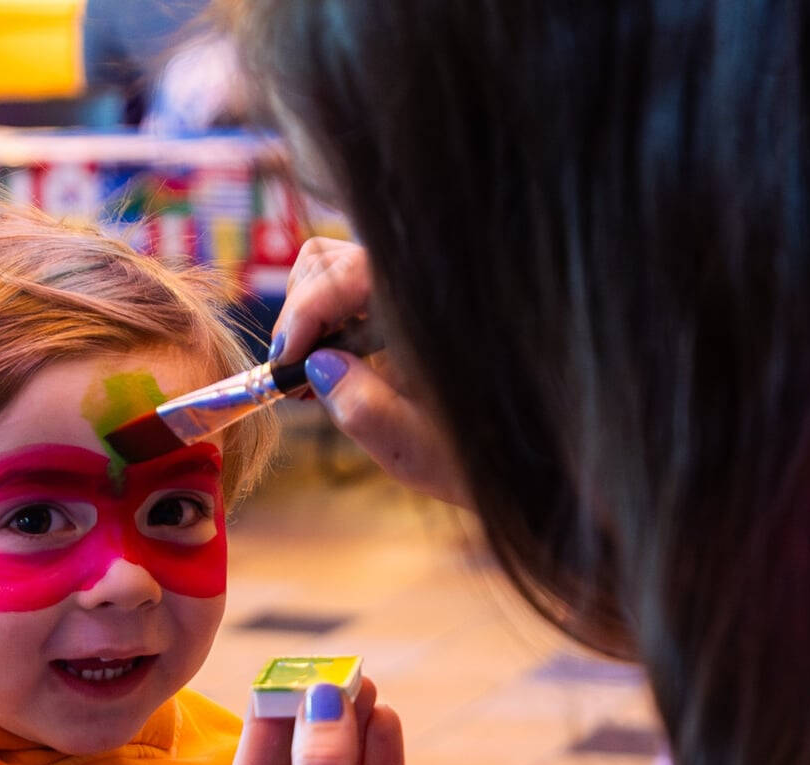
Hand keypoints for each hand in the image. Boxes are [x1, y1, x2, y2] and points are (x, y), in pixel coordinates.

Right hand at [272, 239, 468, 505]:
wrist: (525, 459)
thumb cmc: (477, 458)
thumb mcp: (415, 447)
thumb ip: (364, 408)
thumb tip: (317, 364)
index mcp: (430, 304)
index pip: (345, 273)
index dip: (304, 312)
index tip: (284, 362)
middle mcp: (423, 284)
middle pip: (332, 261)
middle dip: (302, 311)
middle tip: (292, 370)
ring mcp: (415, 291)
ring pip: (338, 271)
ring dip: (314, 318)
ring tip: (311, 372)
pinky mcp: (408, 304)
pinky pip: (355, 292)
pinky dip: (332, 322)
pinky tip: (335, 366)